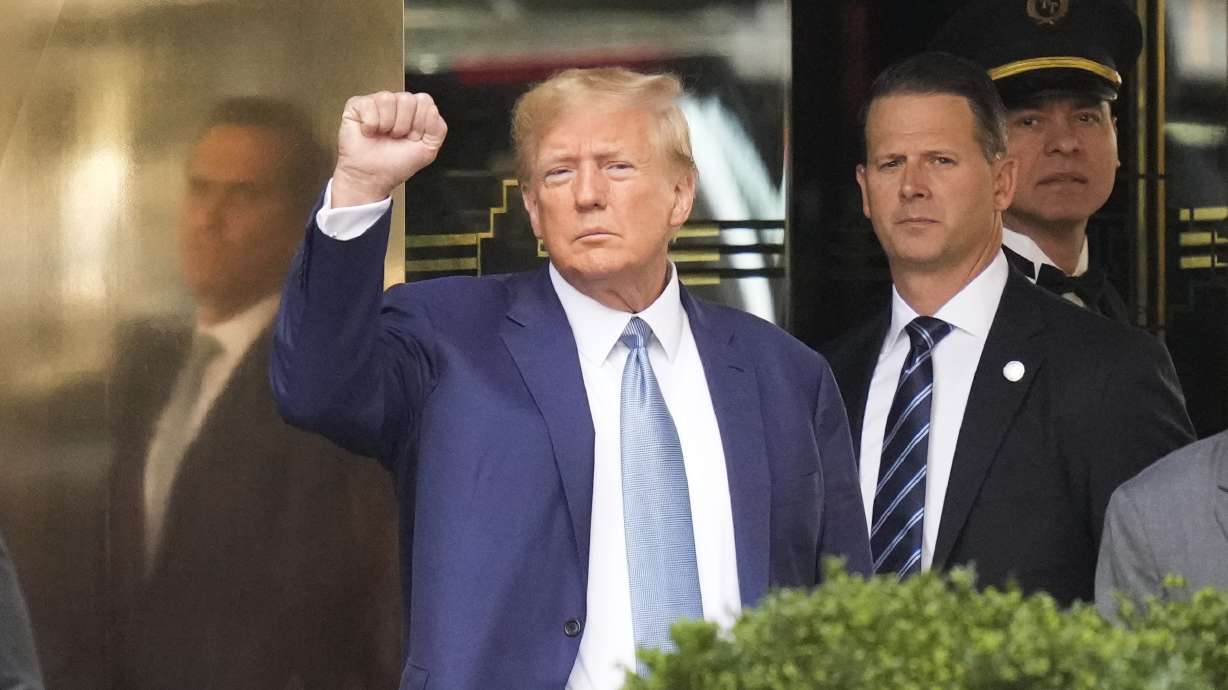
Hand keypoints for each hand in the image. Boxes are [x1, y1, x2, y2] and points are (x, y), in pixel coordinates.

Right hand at [331, 91, 446, 206]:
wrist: (372, 177)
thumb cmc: (396, 164)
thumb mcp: (428, 150)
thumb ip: (438, 129)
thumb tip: (432, 109)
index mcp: (414, 111)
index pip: (424, 101)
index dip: (420, 123)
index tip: (413, 138)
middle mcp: (396, 104)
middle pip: (407, 99)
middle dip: (403, 126)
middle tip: (396, 138)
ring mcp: (376, 102)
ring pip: (388, 99)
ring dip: (387, 125)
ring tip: (383, 135)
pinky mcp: (357, 105)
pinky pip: (369, 105)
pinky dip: (370, 124)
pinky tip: (369, 132)